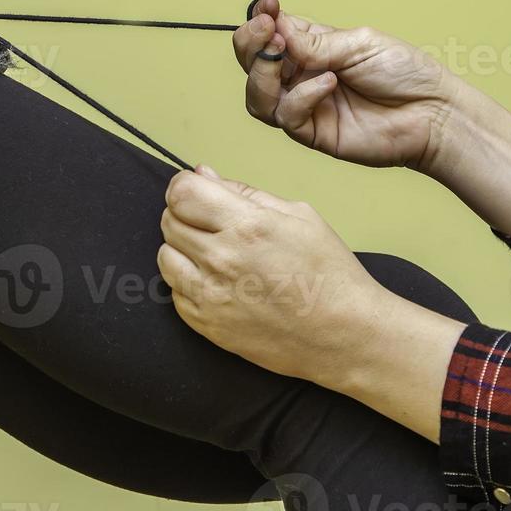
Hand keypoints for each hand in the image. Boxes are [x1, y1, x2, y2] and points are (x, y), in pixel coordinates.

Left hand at [157, 165, 389, 385]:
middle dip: (185, 213)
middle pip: (170, 220)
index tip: (194, 190)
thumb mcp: (299, 216)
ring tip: (212, 252)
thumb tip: (204, 174)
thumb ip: (245, 192)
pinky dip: (188, 282)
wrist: (345, 336)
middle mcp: (222, 259)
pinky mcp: (207, 325)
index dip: (184, 185)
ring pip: (165, 256)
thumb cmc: (330, 274)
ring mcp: (211, 295)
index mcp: (248, 226)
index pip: (182, 193)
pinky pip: (174, 292)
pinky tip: (216, 281)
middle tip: (210, 221)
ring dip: (181, 248)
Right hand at [233, 0, 461, 171]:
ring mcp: (304, 105)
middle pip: (253, 64)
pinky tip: (327, 83)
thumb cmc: (404, 73)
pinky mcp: (312, 133)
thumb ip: (315, 44)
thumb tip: (276, 32)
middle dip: (251, 44)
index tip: (267, 6)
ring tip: (281, 54)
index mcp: (310, 48)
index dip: (261, 20)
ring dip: (261, 73)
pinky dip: (300, 97)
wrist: (432, 112)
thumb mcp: (360, 44)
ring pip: (257, 95)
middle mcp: (300, 76)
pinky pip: (287, 116)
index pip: (270, 33)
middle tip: (266, 30)